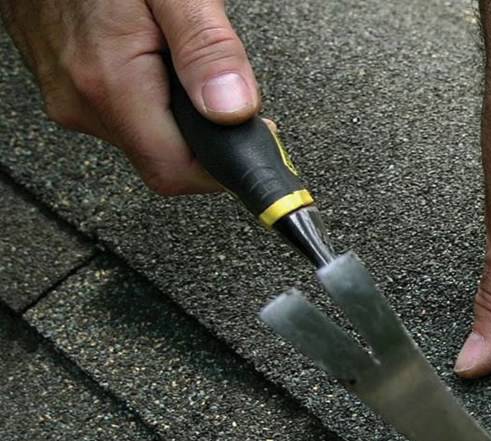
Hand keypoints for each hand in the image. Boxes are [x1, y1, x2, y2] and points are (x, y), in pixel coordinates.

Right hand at [0, 0, 258, 193]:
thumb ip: (208, 49)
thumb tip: (234, 109)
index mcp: (111, 84)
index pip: (176, 171)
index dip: (223, 167)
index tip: (255, 145)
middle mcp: (82, 101)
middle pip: (164, 158)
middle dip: (205, 135)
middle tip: (225, 91)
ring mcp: (70, 95)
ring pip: (145, 136)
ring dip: (178, 112)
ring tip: (183, 61)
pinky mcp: (66, 85)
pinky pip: (122, 112)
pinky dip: (153, 96)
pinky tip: (156, 59)